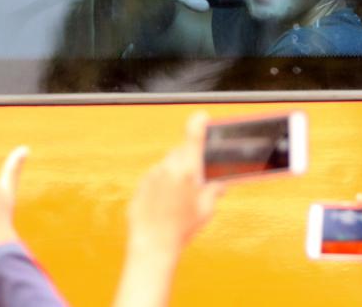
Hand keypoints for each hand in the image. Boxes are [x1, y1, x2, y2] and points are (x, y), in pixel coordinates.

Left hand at [128, 112, 224, 257]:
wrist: (152, 245)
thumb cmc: (181, 229)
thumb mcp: (205, 210)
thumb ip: (214, 191)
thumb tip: (220, 184)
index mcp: (188, 171)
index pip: (193, 138)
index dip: (198, 124)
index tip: (202, 117)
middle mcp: (168, 168)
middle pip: (181, 152)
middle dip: (189, 160)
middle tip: (195, 180)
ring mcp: (152, 175)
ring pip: (167, 165)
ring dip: (174, 173)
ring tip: (178, 198)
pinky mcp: (141, 184)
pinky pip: (155, 178)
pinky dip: (161, 184)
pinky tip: (165, 204)